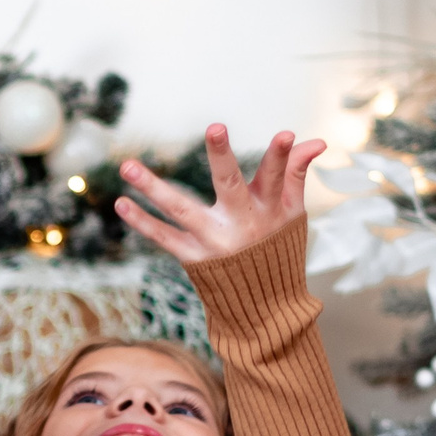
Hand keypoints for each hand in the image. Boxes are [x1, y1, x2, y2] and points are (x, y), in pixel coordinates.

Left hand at [116, 125, 323, 267]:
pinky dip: (141, 222)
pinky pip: (163, 237)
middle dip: (223, 156)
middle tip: (216, 127)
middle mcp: (241, 224)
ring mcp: (214, 241)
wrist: (263, 309)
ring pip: (181, 208)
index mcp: (270, 210)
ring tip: (127, 165)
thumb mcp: (292, 214)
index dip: (282, 156)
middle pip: (230, 185)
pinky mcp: (194, 258)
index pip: (278, 177)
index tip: (285, 134)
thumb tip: (314, 141)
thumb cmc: (276, 248)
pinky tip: (121, 202)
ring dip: (152, 187)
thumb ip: (295, 174)